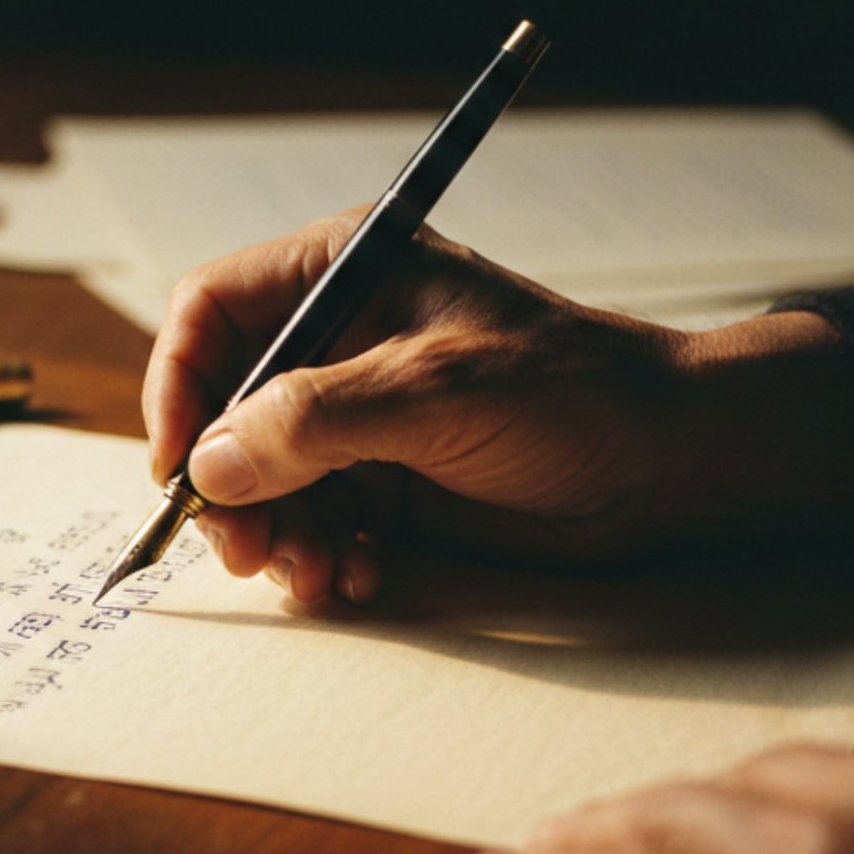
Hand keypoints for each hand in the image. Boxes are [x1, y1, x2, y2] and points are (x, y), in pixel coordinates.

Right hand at [142, 209, 853, 601]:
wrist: (674, 465)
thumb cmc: (576, 393)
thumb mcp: (437, 391)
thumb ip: (315, 419)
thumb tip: (209, 462)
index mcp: (344, 275)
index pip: (212, 313)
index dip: (179, 386)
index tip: (180, 465)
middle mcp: (338, 343)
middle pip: (220, 409)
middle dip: (226, 486)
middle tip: (246, 550)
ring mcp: (358, 419)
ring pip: (258, 481)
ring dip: (272, 536)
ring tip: (315, 574)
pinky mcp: (384, 485)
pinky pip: (309, 525)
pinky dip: (317, 559)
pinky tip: (355, 578)